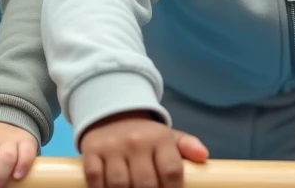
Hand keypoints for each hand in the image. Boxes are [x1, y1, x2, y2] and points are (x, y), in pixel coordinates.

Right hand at [78, 111, 208, 187]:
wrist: (112, 113)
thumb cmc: (145, 136)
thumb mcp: (168, 137)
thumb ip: (187, 146)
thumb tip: (203, 155)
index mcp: (159, 138)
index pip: (171, 171)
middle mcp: (136, 141)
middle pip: (146, 183)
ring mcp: (112, 146)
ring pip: (119, 184)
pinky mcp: (91, 151)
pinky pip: (95, 178)